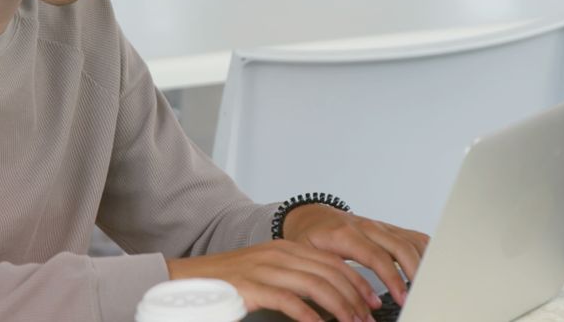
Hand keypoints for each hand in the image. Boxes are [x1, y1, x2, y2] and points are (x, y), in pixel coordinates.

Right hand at [166, 239, 381, 321]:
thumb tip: (328, 298)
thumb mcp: (268, 272)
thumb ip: (296, 278)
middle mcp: (279, 253)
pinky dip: (308, 314)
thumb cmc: (231, 281)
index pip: (332, 261)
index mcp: (287, 248)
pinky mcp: (252, 285)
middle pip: (329, 272)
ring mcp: (266, 267)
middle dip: (354, 297)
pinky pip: (289, 299)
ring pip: (315, 285)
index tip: (372, 299)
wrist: (191, 278)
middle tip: (367, 317)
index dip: (357, 280)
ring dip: (339, 307)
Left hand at [281, 205, 429, 308]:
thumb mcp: (309, 256)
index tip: (402, 298)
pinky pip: (412, 237)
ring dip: (423, 262)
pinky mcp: (387, 228)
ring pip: (409, 240)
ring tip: (427, 285)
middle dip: (414, 273)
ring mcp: (379, 226)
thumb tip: (344, 302)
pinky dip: (425, 251)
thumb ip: (328, 276)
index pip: (376, 256)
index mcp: (345, 234)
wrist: (309, 216)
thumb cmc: (309, 237)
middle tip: (419, 296)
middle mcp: (366, 227)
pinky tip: (429, 266)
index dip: (392, 278)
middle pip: (400, 247)